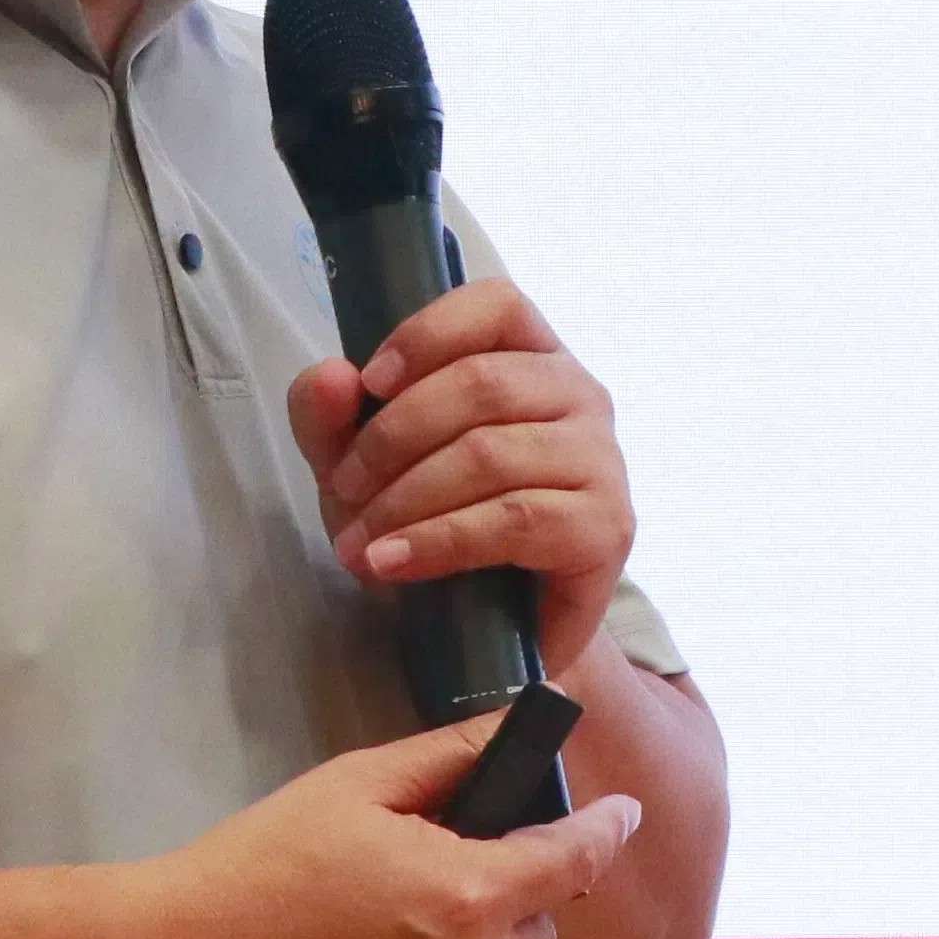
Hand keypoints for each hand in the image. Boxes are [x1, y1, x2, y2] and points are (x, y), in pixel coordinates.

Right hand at [159, 716, 646, 938]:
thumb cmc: (254, 872)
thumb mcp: (352, 789)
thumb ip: (449, 757)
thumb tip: (519, 727)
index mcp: (467, 898)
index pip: (574, 863)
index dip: (603, 833)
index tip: (623, 817)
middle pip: (535, 935)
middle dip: (504, 904)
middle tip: (428, 884)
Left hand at [285, 278, 635, 671]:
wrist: (488, 633)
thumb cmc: (431, 524)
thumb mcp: (362, 467)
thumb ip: (332, 417)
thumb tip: (332, 377)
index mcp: (531, 355)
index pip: (495, 305)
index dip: (428, 334)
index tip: (369, 383)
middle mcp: (580, 394)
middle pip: (481, 383)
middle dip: (392, 438)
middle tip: (342, 488)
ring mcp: (601, 459)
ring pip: (490, 454)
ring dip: (405, 499)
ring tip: (357, 543)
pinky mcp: (606, 526)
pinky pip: (514, 519)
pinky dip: (439, 541)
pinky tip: (392, 563)